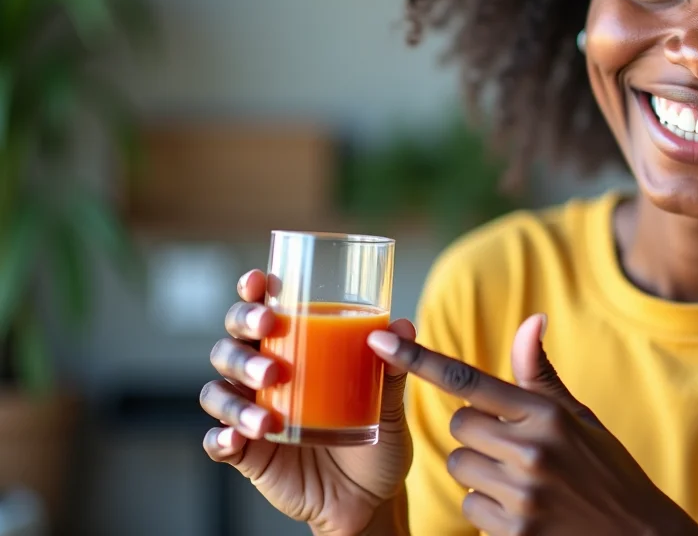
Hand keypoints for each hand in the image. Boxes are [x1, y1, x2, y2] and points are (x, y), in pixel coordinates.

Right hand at [199, 270, 413, 535]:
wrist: (370, 498)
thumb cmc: (376, 439)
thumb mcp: (389, 404)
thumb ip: (393, 369)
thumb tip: (400, 327)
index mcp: (293, 351)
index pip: (262, 312)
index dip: (251, 292)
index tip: (258, 280)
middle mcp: (264, 377)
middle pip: (230, 343)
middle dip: (242, 332)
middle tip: (269, 330)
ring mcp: (251, 414)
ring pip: (218, 391)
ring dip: (235, 396)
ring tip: (268, 415)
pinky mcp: (246, 454)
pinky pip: (217, 442)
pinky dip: (221, 438)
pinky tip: (238, 439)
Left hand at [367, 314, 697, 535]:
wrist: (638, 535)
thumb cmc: (607, 471)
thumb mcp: (580, 419)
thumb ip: (540, 376)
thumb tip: (531, 319)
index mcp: (546, 413)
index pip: (467, 378)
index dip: (418, 359)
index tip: (379, 343)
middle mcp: (532, 448)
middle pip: (457, 426)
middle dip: (476, 435)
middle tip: (512, 448)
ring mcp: (523, 492)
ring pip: (458, 467)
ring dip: (479, 473)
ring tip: (520, 482)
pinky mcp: (515, 530)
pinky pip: (470, 507)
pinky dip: (487, 509)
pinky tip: (521, 510)